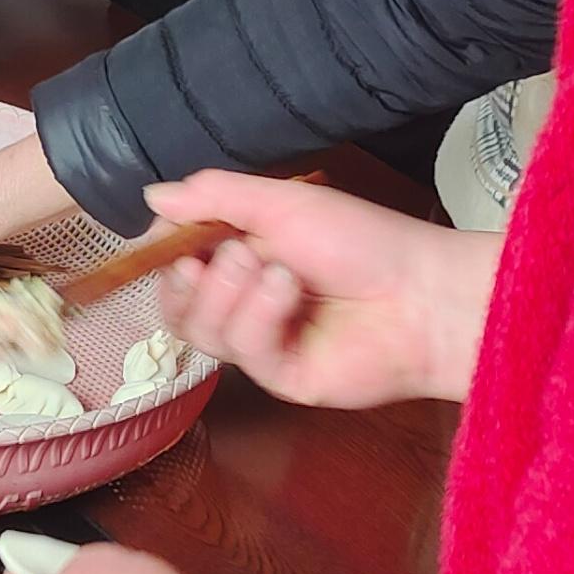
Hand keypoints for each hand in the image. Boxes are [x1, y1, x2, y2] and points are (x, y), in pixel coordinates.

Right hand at [147, 169, 500, 409]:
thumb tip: (150, 195)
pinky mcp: (280, 378)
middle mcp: (247, 304)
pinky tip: (288, 293)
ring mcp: (263, 344)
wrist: (422, 293)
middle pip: (178, 307)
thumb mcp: (282, 202)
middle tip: (221, 257)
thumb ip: (215, 195)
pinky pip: (241, 352)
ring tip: (274, 271)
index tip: (163, 238)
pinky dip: (257, 316)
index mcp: (245, 258)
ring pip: (202, 331)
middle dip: (186, 281)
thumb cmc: (362, 240)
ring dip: (228, 294)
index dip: (164, 253)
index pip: (179, 263)